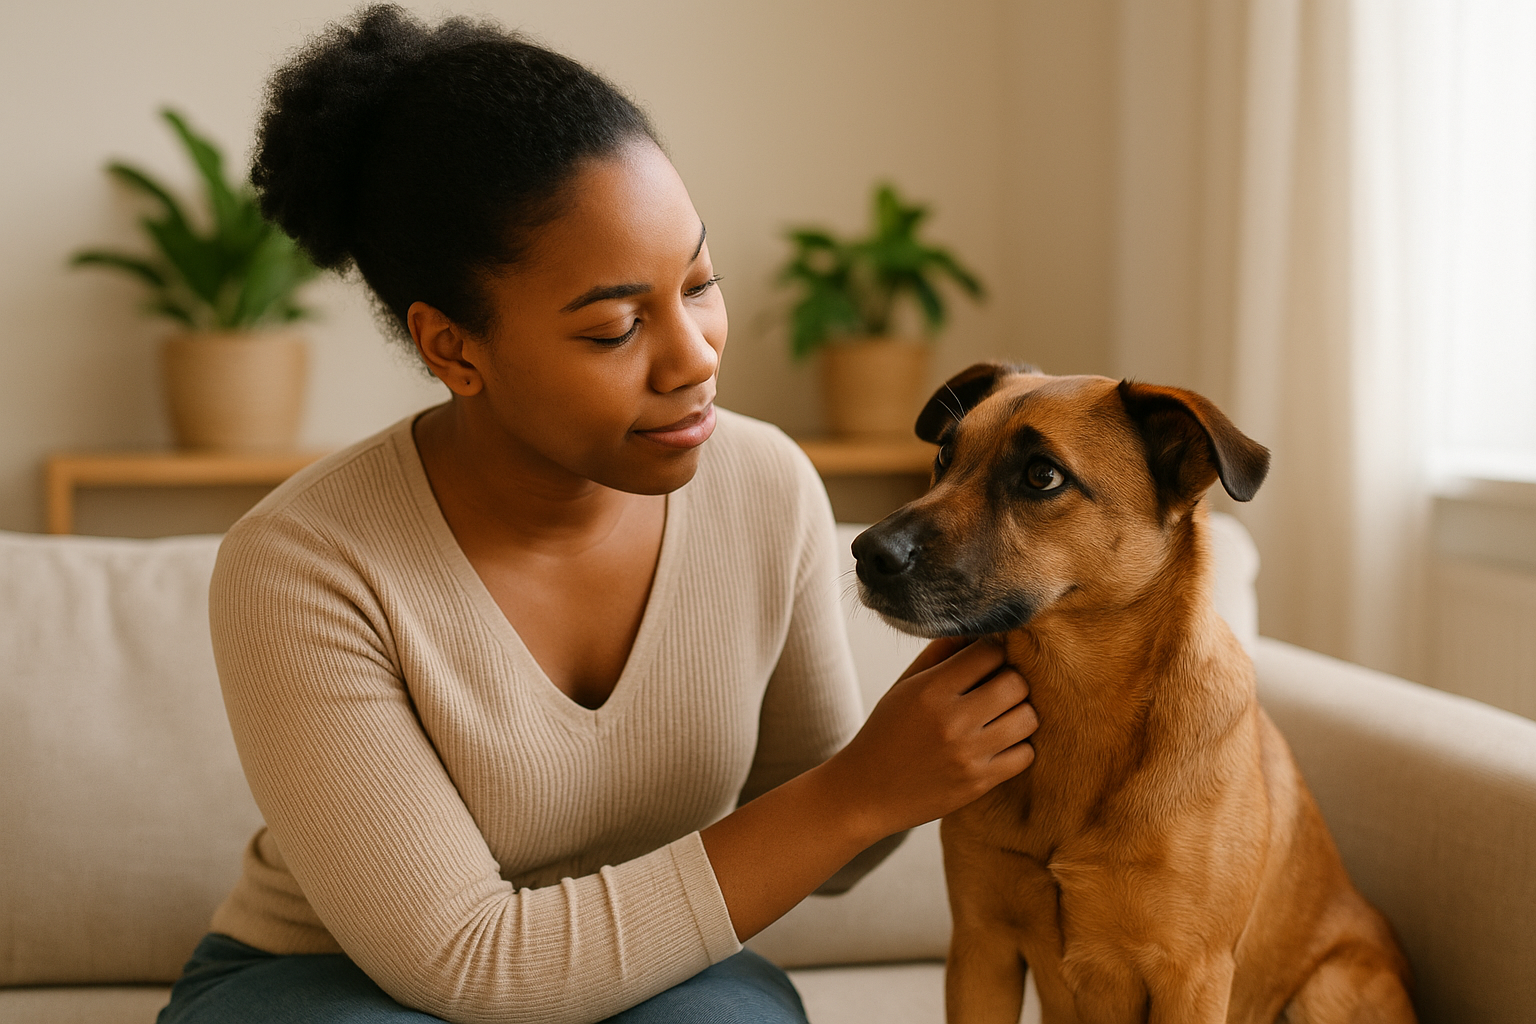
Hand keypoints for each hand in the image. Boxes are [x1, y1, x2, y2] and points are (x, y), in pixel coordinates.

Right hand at [826, 637, 1037, 837]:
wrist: (864, 793)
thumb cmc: (885, 733)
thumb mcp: (903, 686)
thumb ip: (939, 654)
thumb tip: (974, 627)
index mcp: (930, 690)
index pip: (989, 652)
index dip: (993, 652)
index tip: (986, 661)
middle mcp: (952, 721)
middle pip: (1016, 683)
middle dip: (1012, 681)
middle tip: (998, 688)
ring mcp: (968, 755)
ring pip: (1028, 718)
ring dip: (1020, 713)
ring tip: (1002, 715)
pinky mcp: (979, 783)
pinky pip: (1025, 755)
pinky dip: (1019, 746)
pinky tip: (1000, 743)